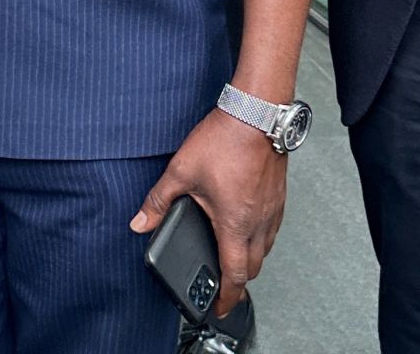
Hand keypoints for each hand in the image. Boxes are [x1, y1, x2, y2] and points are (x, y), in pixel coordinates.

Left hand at [130, 109, 287, 316]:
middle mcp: (259, 222)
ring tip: (234, 255)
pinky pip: (272, 227)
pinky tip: (248, 222)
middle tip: (225, 284)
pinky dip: (260, 235)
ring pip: (266, 247)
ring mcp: (273, 209)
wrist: (256, 113)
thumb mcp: (181, 171)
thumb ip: (159, 200)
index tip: (220, 307)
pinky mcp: (279, 194)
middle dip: (238, 280)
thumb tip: (140, 221)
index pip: (234, 275)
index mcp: (235, 224)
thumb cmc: (225, 140)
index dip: (227, 297)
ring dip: (251, 257)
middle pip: (253, 267)